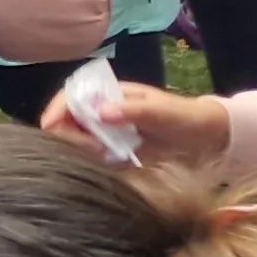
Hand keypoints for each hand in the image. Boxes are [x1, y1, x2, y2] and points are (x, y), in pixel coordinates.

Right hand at [35, 78, 230, 165]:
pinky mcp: (114, 150)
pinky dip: (96, 161)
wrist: (206, 137)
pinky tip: (115, 162)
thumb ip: (132, 110)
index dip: (56, 109)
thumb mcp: (161, 112)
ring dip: (83, 150)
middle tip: (96, 149)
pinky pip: (92, 156)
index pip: (72, 96)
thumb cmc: (184, 117)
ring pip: (76, 140)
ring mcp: (107, 131)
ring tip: (110, 155)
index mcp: (110, 93)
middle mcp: (103, 110)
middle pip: (67, 120)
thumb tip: (99, 112)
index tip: (49, 127)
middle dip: (72, 135)